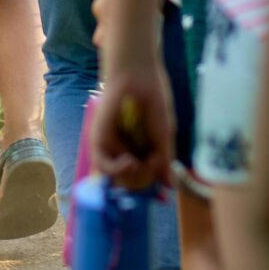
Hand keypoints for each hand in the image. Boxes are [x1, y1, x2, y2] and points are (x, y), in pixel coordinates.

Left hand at [87, 29, 178, 193]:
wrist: (138, 77)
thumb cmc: (153, 100)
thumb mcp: (163, 134)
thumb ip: (164, 161)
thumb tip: (169, 187)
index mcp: (141, 151)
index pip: (143, 181)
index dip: (150, 189)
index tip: (160, 192)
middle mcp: (125, 152)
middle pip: (130, 185)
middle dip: (143, 183)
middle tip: (152, 166)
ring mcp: (111, 147)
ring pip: (116, 179)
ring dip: (131, 177)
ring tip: (141, 163)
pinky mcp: (99, 139)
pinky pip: (104, 165)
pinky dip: (117, 168)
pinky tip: (130, 160)